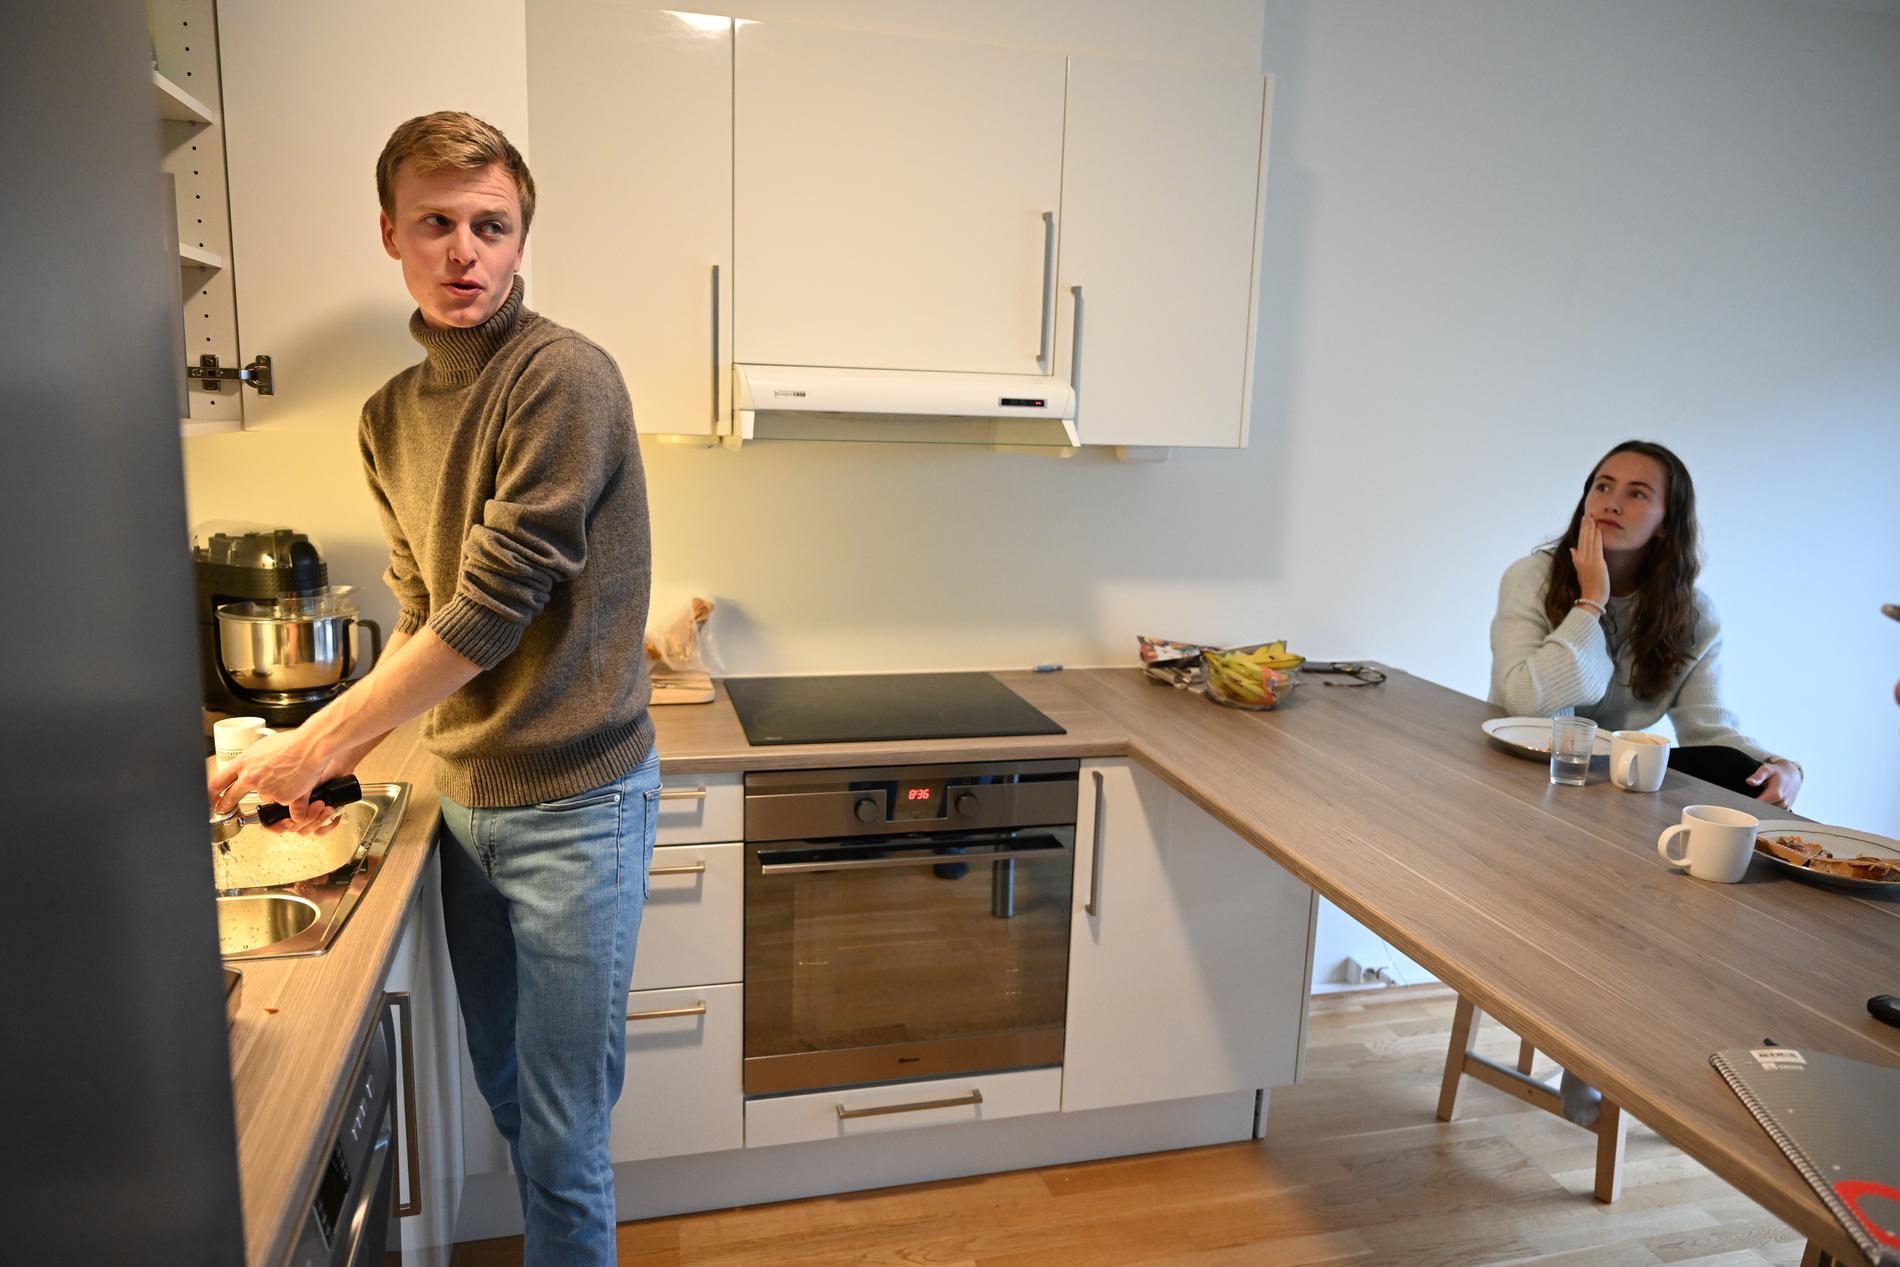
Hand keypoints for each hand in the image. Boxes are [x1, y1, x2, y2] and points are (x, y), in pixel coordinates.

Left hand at [208, 724, 352, 832]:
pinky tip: (296, 786)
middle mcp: (251, 779)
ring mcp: (266, 791)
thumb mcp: (264, 746)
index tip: (212, 797)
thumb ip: (253, 760)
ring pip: (264, 797)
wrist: (311, 747)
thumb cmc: (292, 742)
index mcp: (243, 763)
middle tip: (225, 808)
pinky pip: (283, 802)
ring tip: (287, 777)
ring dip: (272, 792)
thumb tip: (251, 766)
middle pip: (230, 797)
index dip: (212, 793)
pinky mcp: (282, 799)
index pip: (218, 782)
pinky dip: (290, 798)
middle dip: (226, 805)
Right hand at [1570, 515, 1609, 606]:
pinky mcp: (1597, 563)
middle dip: (1586, 525)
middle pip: (1583, 538)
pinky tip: (1598, 529)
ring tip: (1592, 518)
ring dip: (1591, 528)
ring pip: (1589, 540)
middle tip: (1588, 514)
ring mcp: (1588, 560)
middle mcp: (1581, 558)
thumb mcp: (1580, 572)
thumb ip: (1576, 559)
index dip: (1582, 530)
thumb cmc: (1589, 587)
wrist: (1592, 598)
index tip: (1585, 520)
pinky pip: (1597, 547)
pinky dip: (1597, 537)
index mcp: (1577, 560)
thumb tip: (1573, 549)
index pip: (1580, 541)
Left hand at [1746, 758, 1801, 810]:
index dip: (1748, 805)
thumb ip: (1758, 776)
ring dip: (1759, 810)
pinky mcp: (1785, 810)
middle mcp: (1782, 803)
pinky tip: (1761, 804)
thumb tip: (1749, 781)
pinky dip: (1766, 811)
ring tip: (1754, 802)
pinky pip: (1773, 814)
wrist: (1792, 776)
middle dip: (1752, 808)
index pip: (1758, 805)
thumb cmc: (1778, 772)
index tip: (1741, 803)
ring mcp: (1785, 807)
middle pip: (1762, 811)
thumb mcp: (1767, 769)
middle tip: (1744, 803)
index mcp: (1776, 794)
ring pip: (1767, 813)